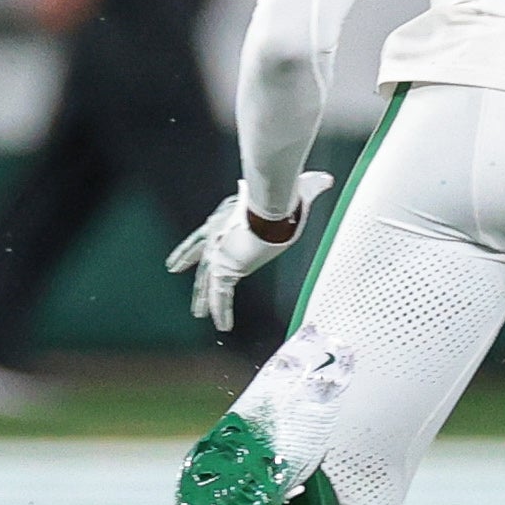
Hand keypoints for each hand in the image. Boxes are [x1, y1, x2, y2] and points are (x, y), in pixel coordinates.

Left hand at [167, 174, 332, 329]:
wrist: (269, 211)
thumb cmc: (278, 201)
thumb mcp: (292, 194)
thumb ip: (308, 188)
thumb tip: (326, 180)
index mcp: (224, 219)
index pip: (203, 236)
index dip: (193, 247)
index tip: (185, 258)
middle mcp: (215, 238)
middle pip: (199, 259)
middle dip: (191, 269)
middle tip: (179, 274)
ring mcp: (218, 255)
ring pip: (208, 282)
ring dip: (205, 299)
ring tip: (200, 314)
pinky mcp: (224, 269)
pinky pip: (221, 296)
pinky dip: (221, 310)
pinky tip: (220, 324)